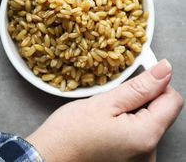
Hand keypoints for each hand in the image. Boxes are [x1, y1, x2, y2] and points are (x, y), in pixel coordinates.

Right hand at [27, 60, 183, 161]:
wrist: (50, 157)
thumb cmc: (71, 132)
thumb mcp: (105, 102)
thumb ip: (139, 87)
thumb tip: (165, 69)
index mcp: (146, 137)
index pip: (173, 100)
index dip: (157, 83)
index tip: (139, 78)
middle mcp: (150, 155)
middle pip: (162, 112)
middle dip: (142, 99)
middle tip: (115, 101)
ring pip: (151, 122)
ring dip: (134, 112)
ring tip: (109, 115)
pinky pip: (141, 135)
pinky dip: (130, 124)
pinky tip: (110, 126)